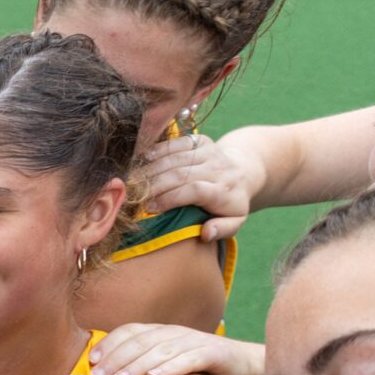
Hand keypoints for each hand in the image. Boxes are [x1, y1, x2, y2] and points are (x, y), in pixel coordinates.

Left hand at [88, 323, 265, 374]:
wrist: (242, 365)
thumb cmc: (196, 368)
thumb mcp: (165, 364)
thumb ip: (141, 366)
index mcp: (160, 333)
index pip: (130, 331)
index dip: (109, 344)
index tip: (91, 362)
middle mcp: (174, 333)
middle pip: (141, 341)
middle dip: (116, 358)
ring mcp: (194, 341)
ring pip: (161, 350)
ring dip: (138, 364)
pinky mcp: (213, 354)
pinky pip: (190, 359)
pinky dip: (172, 368)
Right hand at [134, 130, 260, 241]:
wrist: (244, 170)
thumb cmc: (231, 202)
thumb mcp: (235, 221)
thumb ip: (223, 229)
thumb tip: (206, 233)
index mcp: (224, 190)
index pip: (195, 190)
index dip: (170, 198)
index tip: (148, 208)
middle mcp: (218, 168)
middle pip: (181, 173)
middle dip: (153, 185)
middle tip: (131, 195)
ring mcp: (209, 151)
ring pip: (175, 158)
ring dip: (150, 168)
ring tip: (131, 180)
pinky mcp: (201, 140)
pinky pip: (176, 143)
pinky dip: (156, 150)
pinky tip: (141, 160)